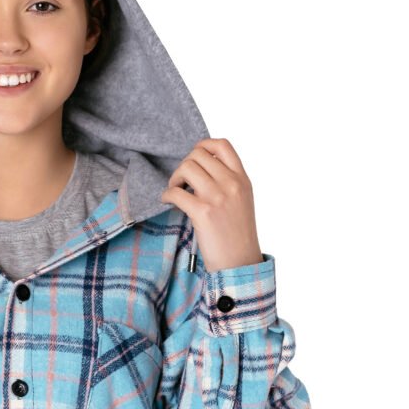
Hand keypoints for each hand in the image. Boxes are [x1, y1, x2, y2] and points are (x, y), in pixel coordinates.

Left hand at [160, 137, 262, 272]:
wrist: (240, 262)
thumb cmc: (237, 236)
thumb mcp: (242, 201)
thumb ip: (228, 183)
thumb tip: (202, 170)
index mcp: (242, 179)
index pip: (222, 145)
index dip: (202, 146)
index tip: (194, 160)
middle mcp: (232, 183)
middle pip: (198, 154)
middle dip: (184, 165)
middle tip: (181, 182)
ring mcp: (218, 196)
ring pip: (187, 167)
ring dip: (174, 178)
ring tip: (175, 191)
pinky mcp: (203, 212)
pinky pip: (176, 192)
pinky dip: (166, 195)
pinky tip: (168, 201)